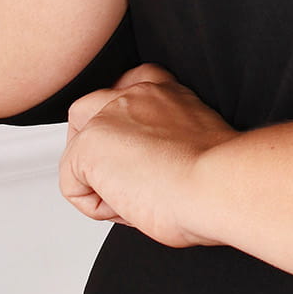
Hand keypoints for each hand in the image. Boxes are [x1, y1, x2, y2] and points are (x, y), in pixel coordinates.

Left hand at [60, 63, 239, 247]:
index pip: (129, 86)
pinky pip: (72, 186)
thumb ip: (170, 144)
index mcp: (167, 92)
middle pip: (88, 111)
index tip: (146, 156)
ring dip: (96, 179)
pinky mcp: (88, 145)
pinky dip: (96, 207)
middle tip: (131, 181)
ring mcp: (109, 116)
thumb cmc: (220, 179)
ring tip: (134, 197)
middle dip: (97, 149)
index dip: (123, 123)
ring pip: (76, 150)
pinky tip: (129, 206)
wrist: (218, 184)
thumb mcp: (199, 148)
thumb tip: (154, 171)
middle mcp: (137, 95)